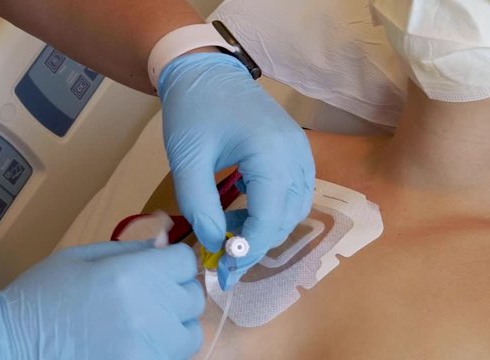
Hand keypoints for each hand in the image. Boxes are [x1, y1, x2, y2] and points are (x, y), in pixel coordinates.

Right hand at [0, 240, 203, 359]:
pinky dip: (167, 347)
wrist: (12, 350)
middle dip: (176, 290)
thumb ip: (131, 248)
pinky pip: (177, 355)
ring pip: (191, 329)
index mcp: (130, 275)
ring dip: (176, 323)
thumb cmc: (42, 299)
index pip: (185, 261)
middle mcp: (146, 311)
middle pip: (193, 295)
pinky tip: (141, 341)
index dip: (174, 261)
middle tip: (150, 295)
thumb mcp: (80, 258)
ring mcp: (148, 347)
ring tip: (146, 321)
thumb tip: (167, 238)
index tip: (161, 267)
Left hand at [159, 53, 315, 289]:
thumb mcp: (187, 160)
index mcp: (270, 152)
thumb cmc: (194, 111)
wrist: (207, 72)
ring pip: (297, 208)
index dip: (249, 247)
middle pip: (288, 216)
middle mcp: (296, 153)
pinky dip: (276, 210)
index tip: (225, 267)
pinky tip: (247, 210)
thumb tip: (216, 244)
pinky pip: (297, 192)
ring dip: (268, 227)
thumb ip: (199, 206)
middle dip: (258, 242)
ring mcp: (302, 151)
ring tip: (232, 230)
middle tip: (224, 255)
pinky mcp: (298, 151)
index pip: (270, 216)